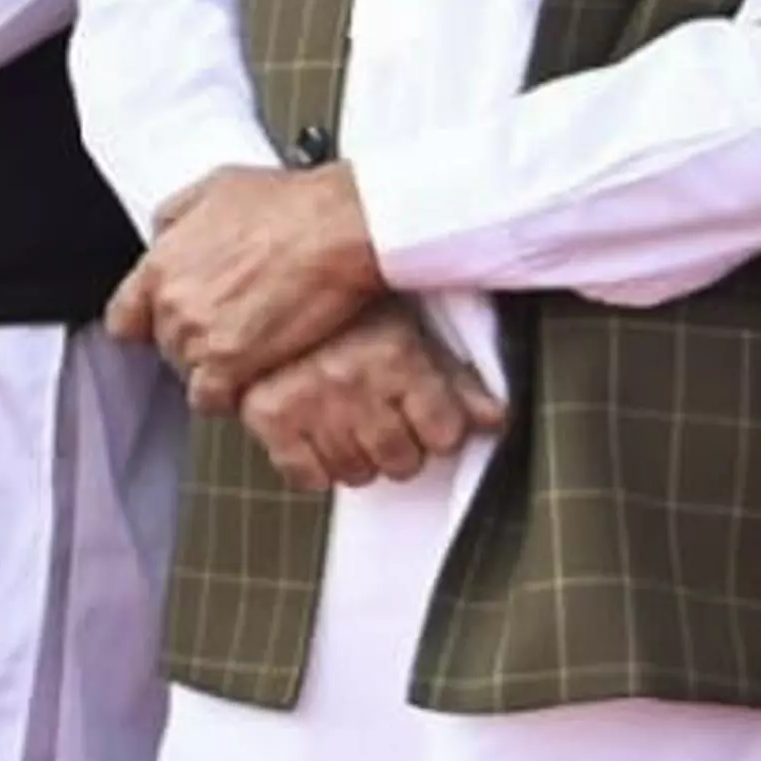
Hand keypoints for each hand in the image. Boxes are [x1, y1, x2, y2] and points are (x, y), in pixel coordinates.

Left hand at [106, 164, 386, 415]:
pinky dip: (230, 393)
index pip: (123, 317)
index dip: (145, 324)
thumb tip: (163, 236)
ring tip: (250, 347)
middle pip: (164, 346)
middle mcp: (172, 304)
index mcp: (160, 265)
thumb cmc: (292, 205)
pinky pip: (213, 398)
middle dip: (192, 340)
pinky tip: (253, 374)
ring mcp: (199, 337)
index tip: (162, 326)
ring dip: (214, 368)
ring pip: (188, 373)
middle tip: (229, 327)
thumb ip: (176, 218)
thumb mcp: (215, 188)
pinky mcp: (231, 364)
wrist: (339, 228)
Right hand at [235, 297, 503, 493]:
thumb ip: (454, 379)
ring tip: (354, 432)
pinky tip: (318, 444)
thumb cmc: (349, 310)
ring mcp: (307, 401)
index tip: (428, 419)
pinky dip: (314, 470)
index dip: (441, 431)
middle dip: (402, 450)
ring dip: (359, 460)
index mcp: (395, 355)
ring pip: (354, 472)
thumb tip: (493, 420)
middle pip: (401, 460)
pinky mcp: (267, 415)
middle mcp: (352, 381)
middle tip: (390, 427)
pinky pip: (304, 476)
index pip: (444, 434)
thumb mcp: (410, 330)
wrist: (276, 284)